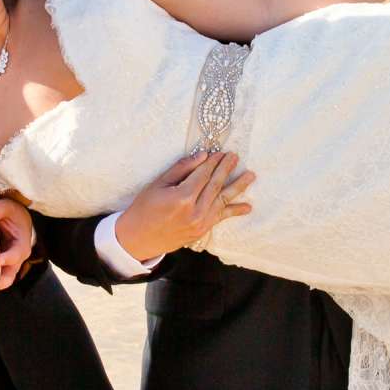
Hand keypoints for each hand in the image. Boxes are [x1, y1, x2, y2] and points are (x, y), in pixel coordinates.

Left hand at [0, 198, 35, 290]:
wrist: (11, 218)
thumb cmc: (10, 212)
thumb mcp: (8, 207)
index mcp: (21, 245)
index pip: (16, 255)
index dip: (7, 259)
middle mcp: (15, 259)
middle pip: (9, 275)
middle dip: (0, 281)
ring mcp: (5, 265)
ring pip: (0, 280)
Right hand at [114, 152, 254, 263]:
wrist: (138, 238)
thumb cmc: (144, 208)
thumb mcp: (158, 184)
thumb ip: (181, 169)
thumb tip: (202, 156)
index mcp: (182, 197)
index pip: (203, 175)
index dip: (212, 162)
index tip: (219, 152)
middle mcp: (195, 211)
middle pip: (215, 184)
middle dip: (226, 168)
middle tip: (235, 156)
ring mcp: (200, 223)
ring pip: (223, 200)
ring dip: (238, 186)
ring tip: (250, 175)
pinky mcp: (202, 231)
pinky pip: (221, 217)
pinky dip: (234, 211)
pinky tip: (247, 207)